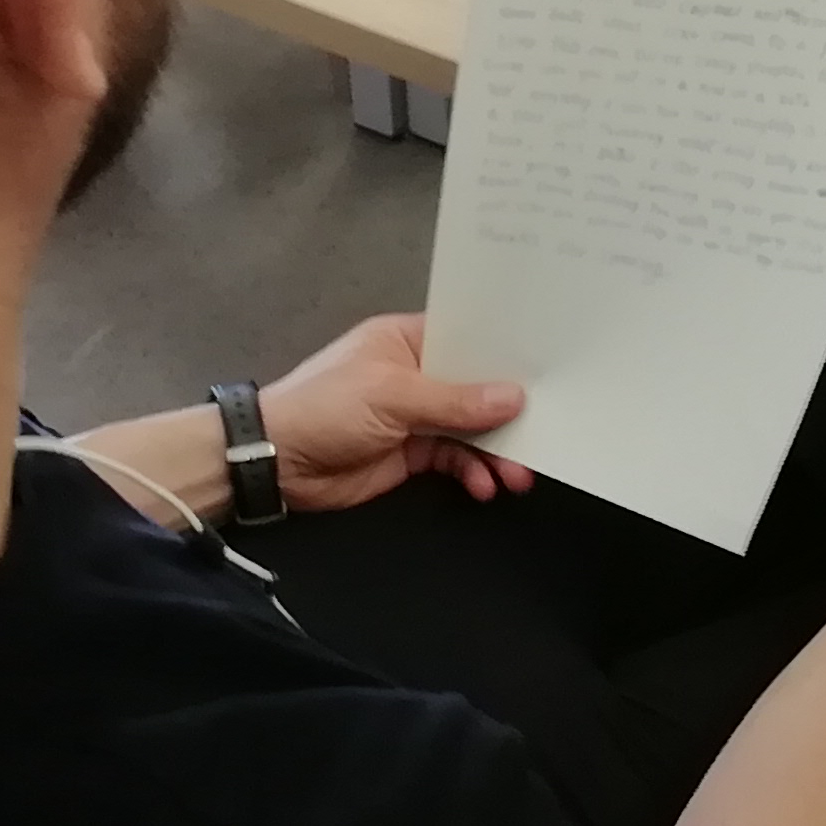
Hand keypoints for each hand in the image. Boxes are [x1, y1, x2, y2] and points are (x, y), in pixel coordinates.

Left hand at [262, 315, 535, 512]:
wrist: (276, 461)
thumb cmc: (327, 407)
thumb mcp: (392, 395)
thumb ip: (455, 400)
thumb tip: (515, 397)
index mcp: (407, 340)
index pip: (467, 338)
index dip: (505, 352)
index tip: (550, 367)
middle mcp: (416, 373)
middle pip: (476, 388)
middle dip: (509, 412)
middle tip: (545, 435)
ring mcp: (415, 415)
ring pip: (471, 428)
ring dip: (496, 451)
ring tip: (517, 476)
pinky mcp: (412, 452)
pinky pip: (454, 458)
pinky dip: (473, 472)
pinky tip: (485, 487)